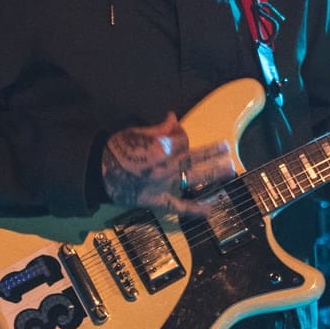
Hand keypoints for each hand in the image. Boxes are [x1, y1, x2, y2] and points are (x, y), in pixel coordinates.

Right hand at [101, 112, 236, 214]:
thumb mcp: (136, 132)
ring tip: (230, 169)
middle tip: (228, 150)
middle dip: (214, 152)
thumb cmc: (116, 150)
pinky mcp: (158, 200)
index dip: (182, 135)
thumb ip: (159, 128)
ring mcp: (166, 183)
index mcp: (164, 146)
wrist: (99, 173)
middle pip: (197, 156)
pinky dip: (194, 210)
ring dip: (214, 173)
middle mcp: (169, 164)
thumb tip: (173, 117)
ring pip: (195, 176)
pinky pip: (179, 206)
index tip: (179, 134)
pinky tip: (210, 210)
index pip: (182, 139)